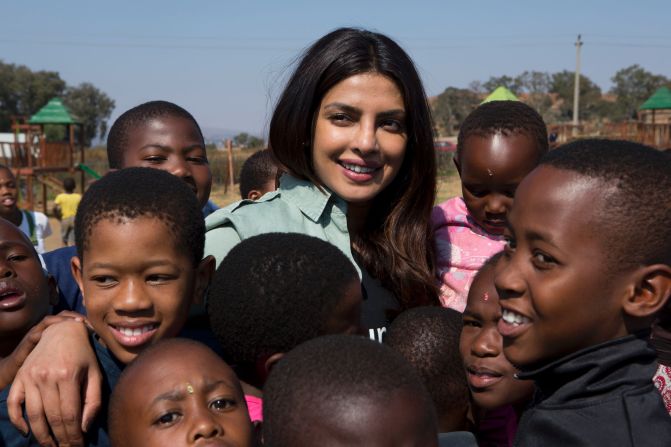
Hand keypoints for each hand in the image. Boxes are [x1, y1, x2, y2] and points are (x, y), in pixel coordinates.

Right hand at [7, 319, 101, 446]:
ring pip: (34, 415)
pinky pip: (14, 403)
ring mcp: (30, 377)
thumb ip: (93, 400)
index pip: (70, 415)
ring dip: (41, 435)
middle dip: (60, 439)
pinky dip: (17, 420)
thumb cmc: (83, 354)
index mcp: (69, 375)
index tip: (77, 446)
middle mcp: (47, 377)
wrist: (62, 331)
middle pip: (52, 418)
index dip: (73, 435)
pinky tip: (27, 432)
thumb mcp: (95, 374)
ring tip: (51, 446)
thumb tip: (84, 427)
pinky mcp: (20, 377)